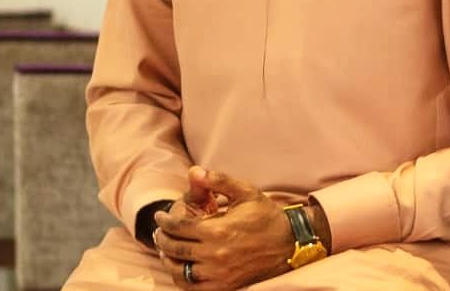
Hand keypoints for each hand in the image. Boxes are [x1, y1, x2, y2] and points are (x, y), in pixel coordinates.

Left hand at [154, 168, 293, 289]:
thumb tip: (195, 171)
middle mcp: (215, 255)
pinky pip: (194, 288)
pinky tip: (181, 268)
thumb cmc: (266, 215)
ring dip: (168, 260)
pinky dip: (182, 279)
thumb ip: (219, 181)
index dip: (165, 221)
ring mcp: (220, 274)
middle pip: (175, 249)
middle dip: (162, 239)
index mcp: (218, 230)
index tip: (159, 217)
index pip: (179, 227)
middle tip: (159, 232)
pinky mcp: (226, 286)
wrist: (290, 243)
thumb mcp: (245, 192)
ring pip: (181, 271)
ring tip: (166, 251)